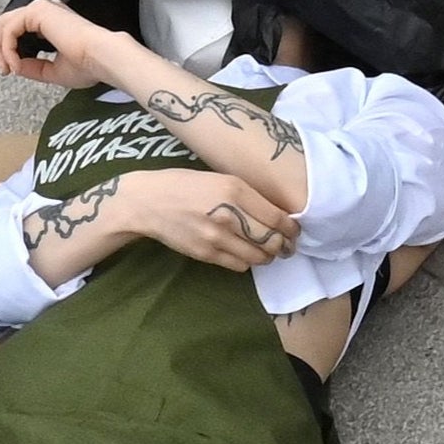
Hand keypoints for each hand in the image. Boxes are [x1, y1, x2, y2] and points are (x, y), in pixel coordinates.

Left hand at [0, 0, 133, 90]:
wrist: (102, 58)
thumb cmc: (88, 66)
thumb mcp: (52, 71)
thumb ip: (33, 67)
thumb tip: (14, 67)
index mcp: (48, 22)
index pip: (14, 29)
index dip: (0, 48)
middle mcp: (43, 12)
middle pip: (3, 23)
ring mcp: (40, 9)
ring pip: (3, 25)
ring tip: (5, 70)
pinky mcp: (38, 11)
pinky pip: (10, 29)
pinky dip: (7, 48)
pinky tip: (15, 65)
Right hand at [89, 167, 299, 273]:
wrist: (148, 202)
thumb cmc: (186, 185)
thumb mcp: (220, 178)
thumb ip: (247, 196)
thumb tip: (275, 215)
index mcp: (235, 190)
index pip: (276, 217)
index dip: (291, 228)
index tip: (295, 230)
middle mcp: (228, 215)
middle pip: (271, 240)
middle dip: (283, 246)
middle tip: (286, 245)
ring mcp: (216, 238)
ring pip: (257, 257)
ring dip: (267, 257)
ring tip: (266, 251)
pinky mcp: (206, 254)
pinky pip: (239, 265)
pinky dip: (247, 261)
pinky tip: (244, 253)